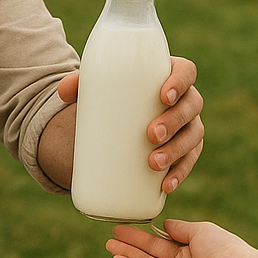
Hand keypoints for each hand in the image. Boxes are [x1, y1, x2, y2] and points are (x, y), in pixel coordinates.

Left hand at [57, 56, 204, 193]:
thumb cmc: (114, 95)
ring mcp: (188, 125)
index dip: (180, 82)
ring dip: (177, 150)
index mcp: (169, 75)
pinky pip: (189, 161)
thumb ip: (79, 84)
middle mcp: (185, 99)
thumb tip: (63, 92)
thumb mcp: (98, 86)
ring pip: (194, 136)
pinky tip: (166, 186)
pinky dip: (179, 174)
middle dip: (174, 121)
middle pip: (192, 106)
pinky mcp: (185, 150)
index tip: (163, 96)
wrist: (120, 118)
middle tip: (150, 135)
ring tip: (153, 163)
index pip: (186, 71)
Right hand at [106, 218, 257, 257]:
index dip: (143, 235)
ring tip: (109, 245)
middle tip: (111, 235)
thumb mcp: (200, 230)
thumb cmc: (224, 249)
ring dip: (127, 256)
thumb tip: (164, 224)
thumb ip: (180, 229)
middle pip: (150, 254)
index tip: (125, 227)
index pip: (161, 242)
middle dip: (130, 244)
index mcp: (190, 250)